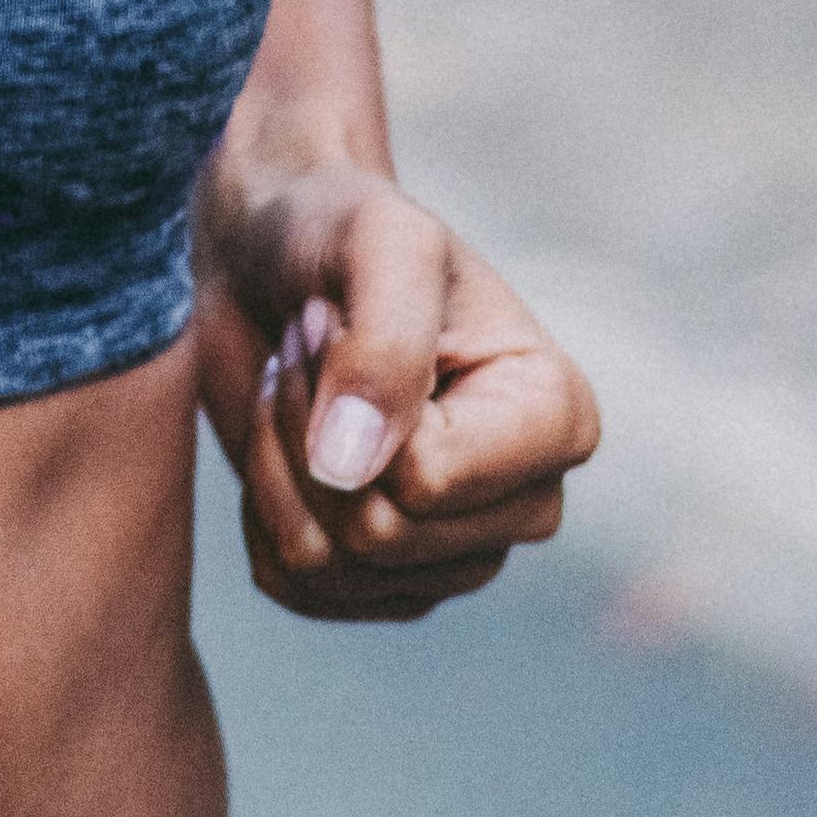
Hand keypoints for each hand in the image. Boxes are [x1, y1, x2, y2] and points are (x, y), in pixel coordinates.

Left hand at [195, 154, 591, 622]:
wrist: (271, 252)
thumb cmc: (340, 230)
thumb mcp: (376, 241)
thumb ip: (385, 345)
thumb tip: (355, 471)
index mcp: (556, 420)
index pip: (430, 481)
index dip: (354, 400)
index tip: (342, 314)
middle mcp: (522, 503)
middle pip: (379, 535)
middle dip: (307, 429)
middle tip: (307, 343)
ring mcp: (455, 552)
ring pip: (329, 567)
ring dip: (278, 460)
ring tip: (295, 380)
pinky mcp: (383, 581)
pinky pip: (293, 586)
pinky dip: (260, 504)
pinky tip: (284, 436)